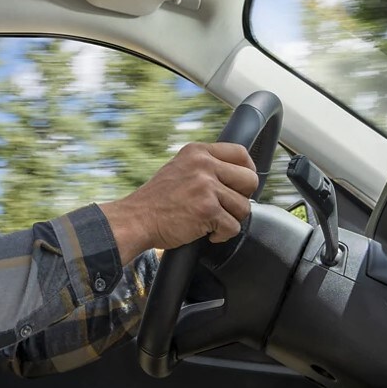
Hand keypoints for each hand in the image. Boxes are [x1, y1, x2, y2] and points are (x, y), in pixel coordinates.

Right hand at [100, 143, 258, 257]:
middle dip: (242, 197)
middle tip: (226, 206)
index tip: (241, 185)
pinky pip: (233, 227)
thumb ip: (205, 166)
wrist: (136, 219)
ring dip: (230, 219)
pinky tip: (206, 231)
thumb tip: (237, 174)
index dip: (247, 171)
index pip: (241, 152)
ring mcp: (206, 186)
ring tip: (210, 220)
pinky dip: (221, 235)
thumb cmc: (156, 200)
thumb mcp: (180, 168)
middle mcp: (203, 164)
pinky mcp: (208, 209)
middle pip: (250, 180)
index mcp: (197, 152)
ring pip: (244, 207)